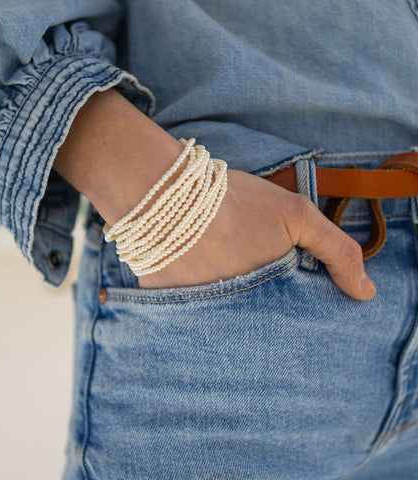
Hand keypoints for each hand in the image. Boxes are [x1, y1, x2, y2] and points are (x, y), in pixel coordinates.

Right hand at [137, 168, 375, 300]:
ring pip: (221, 320)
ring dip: (224, 304)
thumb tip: (366, 293)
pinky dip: (194, 299)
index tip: (284, 289)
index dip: (289, 305)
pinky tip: (193, 274)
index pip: (288, 320)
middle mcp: (231, 316)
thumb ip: (337, 252)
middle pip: (253, 325)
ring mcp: (197, 314)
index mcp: (265, 299)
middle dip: (257, 308)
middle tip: (247, 276)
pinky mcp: (167, 307)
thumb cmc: (235, 201)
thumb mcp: (297, 215)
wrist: (167, 193)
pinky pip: (187, 313)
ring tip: (219, 273)